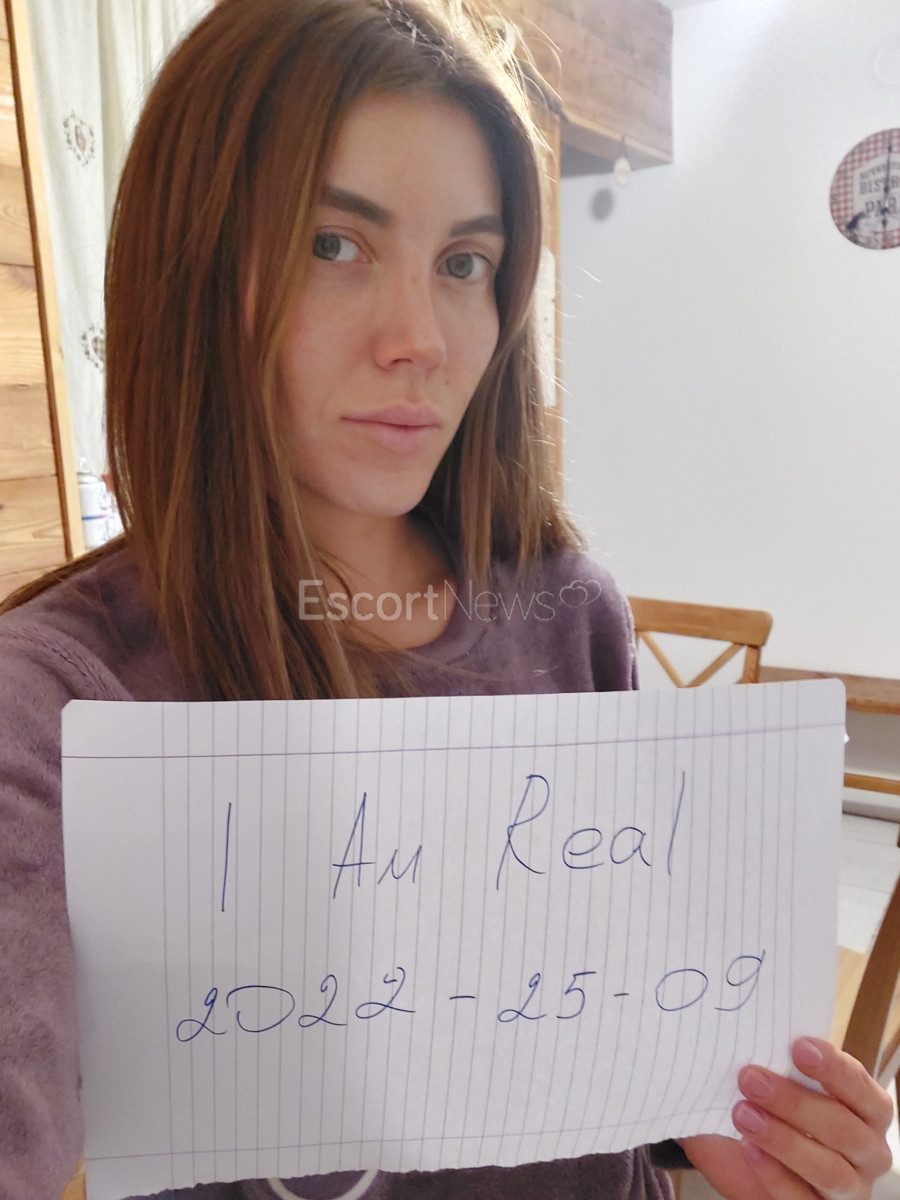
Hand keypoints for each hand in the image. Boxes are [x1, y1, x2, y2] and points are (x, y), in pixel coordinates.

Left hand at [679, 1037, 892, 1198]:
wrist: (747, 1160)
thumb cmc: (771, 1110)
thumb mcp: (775, 1084)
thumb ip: (771, 1064)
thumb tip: (742, 1036)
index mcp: (866, 1111)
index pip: (861, 1088)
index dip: (834, 1068)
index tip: (798, 1047)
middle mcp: (868, 1152)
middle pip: (845, 1130)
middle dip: (796, 1103)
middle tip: (750, 1078)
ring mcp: (850, 1190)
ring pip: (829, 1170)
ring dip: (783, 1140)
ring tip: (742, 1114)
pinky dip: (773, 1173)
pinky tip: (747, 1148)